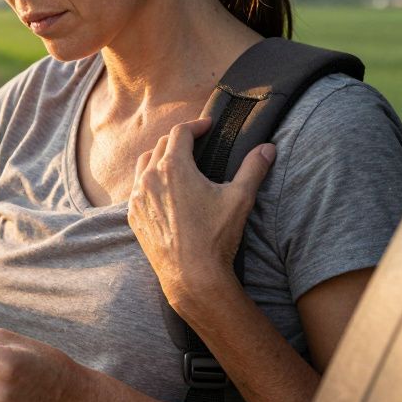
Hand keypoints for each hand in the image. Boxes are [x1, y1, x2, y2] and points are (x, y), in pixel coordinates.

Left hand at [127, 117, 275, 308]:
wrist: (191, 275)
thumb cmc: (215, 236)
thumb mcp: (240, 198)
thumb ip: (253, 168)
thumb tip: (268, 148)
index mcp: (173, 167)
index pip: (180, 132)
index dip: (196, 125)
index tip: (208, 126)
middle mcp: (149, 178)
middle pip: (161, 145)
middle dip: (179, 140)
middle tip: (196, 142)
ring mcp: (137, 198)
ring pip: (144, 164)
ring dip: (160, 157)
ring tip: (178, 161)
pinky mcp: (133, 216)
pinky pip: (137, 188)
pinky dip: (148, 180)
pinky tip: (163, 188)